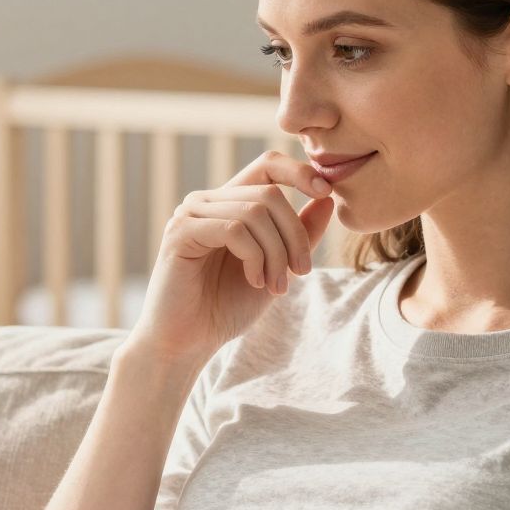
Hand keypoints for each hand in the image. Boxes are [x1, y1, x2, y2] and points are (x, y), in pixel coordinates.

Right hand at [125, 150, 334, 370]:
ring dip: (277, 254)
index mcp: (230, 204)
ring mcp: (191, 213)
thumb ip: (300, 235)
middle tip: (301, 273)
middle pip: (270, 194)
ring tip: (275, 287)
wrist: (186, 343)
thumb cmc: (227, 307)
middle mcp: (208, 201)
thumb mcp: (277, 268)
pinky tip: (255, 282)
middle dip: (295, 236)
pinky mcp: (180, 232)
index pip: (267, 166)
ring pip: (255, 212)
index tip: (326, 192)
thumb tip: (328, 199)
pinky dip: (255, 258)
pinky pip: (234, 230)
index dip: (300, 172)